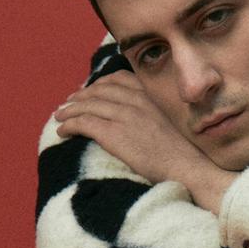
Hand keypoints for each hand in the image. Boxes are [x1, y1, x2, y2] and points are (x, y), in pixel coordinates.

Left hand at [53, 73, 235, 211]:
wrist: (188, 168)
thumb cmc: (184, 153)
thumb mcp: (172, 122)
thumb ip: (155, 112)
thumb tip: (141, 119)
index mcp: (151, 95)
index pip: (119, 79)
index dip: (99, 84)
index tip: (89, 90)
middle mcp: (136, 100)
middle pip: (99, 90)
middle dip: (81, 95)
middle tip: (68, 103)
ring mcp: (125, 115)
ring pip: (88, 105)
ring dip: (69, 110)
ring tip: (60, 116)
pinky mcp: (114, 133)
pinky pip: (84, 123)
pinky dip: (69, 125)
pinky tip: (62, 132)